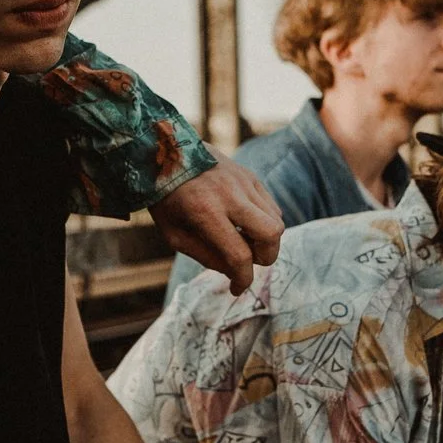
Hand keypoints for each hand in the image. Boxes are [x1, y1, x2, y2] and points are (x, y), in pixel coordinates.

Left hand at [152, 159, 283, 293]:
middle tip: (249, 262)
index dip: (243, 279)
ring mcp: (243, 182)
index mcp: (205, 212)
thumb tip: (236, 272)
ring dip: (266, 240)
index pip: (239, 254)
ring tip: (244, 242)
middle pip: (271, 234)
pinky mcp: (250, 176)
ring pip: (276, 220)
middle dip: (266, 257)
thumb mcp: (174, 235)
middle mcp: (230, 194)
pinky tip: (245, 224)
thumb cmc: (166, 199)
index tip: (237, 288)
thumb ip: (206, 256)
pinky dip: (265, 222)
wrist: (165, 154)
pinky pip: (271, 206)